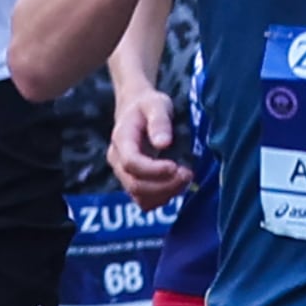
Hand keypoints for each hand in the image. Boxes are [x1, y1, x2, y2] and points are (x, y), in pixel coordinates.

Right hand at [108, 75, 190, 206]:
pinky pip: (144, 201)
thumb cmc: (148, 105)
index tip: (176, 166)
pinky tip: (177, 184)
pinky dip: (162, 198)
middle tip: (188, 173)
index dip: (154, 170)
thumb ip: (160, 122)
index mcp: (121, 140)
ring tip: (186, 178)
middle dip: (165, 185)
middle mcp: (117, 160)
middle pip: (135, 185)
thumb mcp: (157, 104)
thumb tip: (163, 144)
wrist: (137, 109)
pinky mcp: (133, 182)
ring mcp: (123, 174)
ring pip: (140, 197)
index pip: (132, 163)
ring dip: (166, 193)